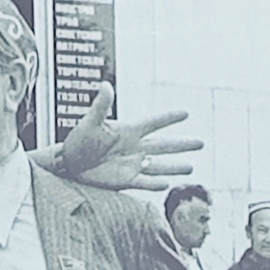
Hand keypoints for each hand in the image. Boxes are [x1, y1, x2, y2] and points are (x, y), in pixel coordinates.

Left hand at [41, 94, 200, 192]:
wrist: (68, 164)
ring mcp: (131, 165)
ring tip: (191, 167)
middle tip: (201, 143)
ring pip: (159, 166)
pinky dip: (155, 184)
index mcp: (128, 131)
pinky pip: (144, 183)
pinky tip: (167, 184)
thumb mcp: (90, 122)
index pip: (153, 123)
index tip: (185, 113)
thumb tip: (105, 85)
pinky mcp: (125, 181)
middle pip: (164, 146)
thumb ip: (101, 106)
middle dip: (182, 145)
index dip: (168, 118)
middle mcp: (134, 148)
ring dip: (175, 166)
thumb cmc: (77, 140)